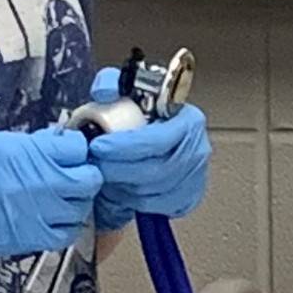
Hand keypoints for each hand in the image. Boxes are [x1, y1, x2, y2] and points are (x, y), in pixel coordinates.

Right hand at [0, 122, 102, 292]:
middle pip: (88, 181)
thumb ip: (20, 143)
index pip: (77, 148)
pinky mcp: (24, 242)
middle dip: (83, 173)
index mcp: (26, 155)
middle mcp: (37, 187)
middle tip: (68, 170)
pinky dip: (63, 226)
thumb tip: (44, 143)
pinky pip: (62, 236)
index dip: (74, 147)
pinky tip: (48, 216)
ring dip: (76, 202)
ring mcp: (33, 218)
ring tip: (59, 194)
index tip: (66, 147)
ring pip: (80, 211)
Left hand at [83, 70, 210, 228]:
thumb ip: (110, 85)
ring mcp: (195, 176)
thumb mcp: (124, 92)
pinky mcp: (188, 197)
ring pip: (153, 192)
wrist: (150, 139)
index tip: (99, 147)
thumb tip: (105, 92)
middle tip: (95, 164)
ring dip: (123, 187)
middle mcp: (197, 149)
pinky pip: (156, 207)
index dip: (126, 147)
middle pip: (155, 170)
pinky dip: (134, 201)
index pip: (159, 140)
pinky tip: (122, 186)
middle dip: (118, 170)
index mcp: (188, 120)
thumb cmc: (139, 117)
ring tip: (107, 173)